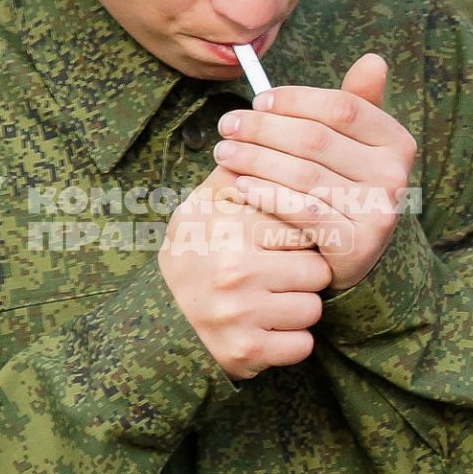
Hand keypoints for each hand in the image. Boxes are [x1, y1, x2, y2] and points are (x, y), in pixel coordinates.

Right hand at [157, 167, 329, 380]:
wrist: (155, 323)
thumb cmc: (192, 255)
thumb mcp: (202, 206)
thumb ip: (238, 170)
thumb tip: (271, 122)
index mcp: (229, 228)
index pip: (305, 224)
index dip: (301, 234)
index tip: (284, 241)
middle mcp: (234, 270)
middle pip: (317, 269)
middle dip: (305, 273)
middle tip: (279, 275)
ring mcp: (240, 314)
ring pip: (312, 308)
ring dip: (299, 308)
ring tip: (271, 301)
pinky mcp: (247, 352)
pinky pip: (302, 345)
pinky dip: (291, 342)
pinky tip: (268, 329)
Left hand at [210, 53, 415, 291]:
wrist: (352, 254)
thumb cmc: (343, 186)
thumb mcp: (354, 145)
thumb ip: (357, 104)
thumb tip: (374, 59)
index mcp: (396, 141)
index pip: (341, 107)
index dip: (295, 100)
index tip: (258, 102)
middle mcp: (394, 175)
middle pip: (316, 139)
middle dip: (263, 129)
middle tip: (227, 125)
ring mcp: (378, 212)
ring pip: (304, 174)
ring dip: (256, 159)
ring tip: (224, 152)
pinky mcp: (355, 244)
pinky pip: (302, 211)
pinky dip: (267, 195)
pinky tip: (240, 185)